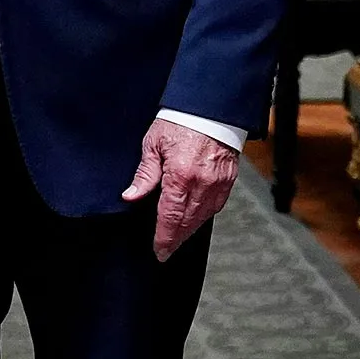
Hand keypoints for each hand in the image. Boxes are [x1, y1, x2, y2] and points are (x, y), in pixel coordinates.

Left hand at [122, 118, 239, 261]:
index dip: (164, 237)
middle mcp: (202, 183)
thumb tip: (131, 196)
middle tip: (165, 250)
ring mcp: (218, 183)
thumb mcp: (153, 145)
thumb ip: (144, 175)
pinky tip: (194, 219)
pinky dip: (204, 216)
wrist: (210, 108)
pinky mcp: (228, 180)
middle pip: (187, 222)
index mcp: (181, 175)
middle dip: (175, 239)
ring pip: (203, 217)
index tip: (159, 250)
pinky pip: (216, 206)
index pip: (170, 217)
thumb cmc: (181, 120)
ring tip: (177, 238)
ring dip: (189, 230)